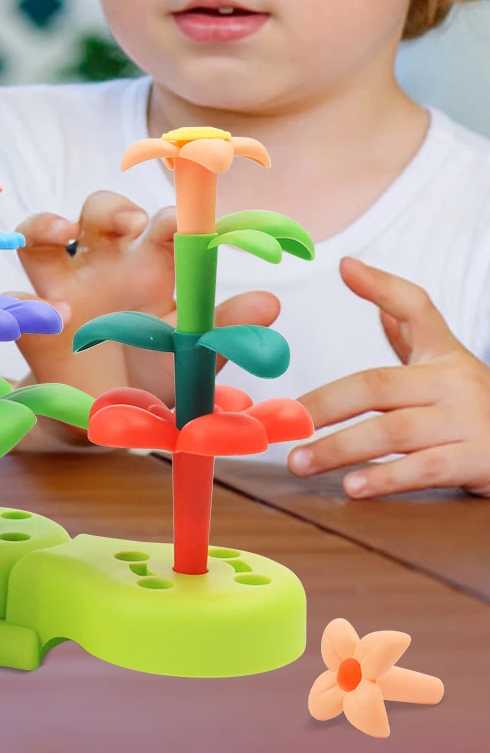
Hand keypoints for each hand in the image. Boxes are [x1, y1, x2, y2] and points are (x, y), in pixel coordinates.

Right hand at [13, 193, 278, 397]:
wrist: (111, 423)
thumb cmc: (157, 375)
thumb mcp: (196, 357)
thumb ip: (226, 330)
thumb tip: (269, 302)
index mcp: (153, 269)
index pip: (161, 226)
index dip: (174, 217)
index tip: (188, 222)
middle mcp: (106, 267)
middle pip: (99, 212)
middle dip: (113, 208)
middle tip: (132, 225)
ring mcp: (63, 290)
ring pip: (41, 234)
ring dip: (47, 223)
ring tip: (62, 233)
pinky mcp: (33, 324)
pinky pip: (15, 301)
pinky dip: (28, 304)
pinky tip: (57, 318)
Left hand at [289, 257, 489, 498]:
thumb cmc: (470, 401)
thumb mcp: (443, 357)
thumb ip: (402, 321)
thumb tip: (351, 268)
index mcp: (443, 354)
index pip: (415, 306)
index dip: (382, 285)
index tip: (346, 266)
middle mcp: (456, 383)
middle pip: (377, 386)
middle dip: (324, 405)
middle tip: (283, 423)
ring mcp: (469, 422)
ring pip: (394, 432)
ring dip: (341, 448)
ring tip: (302, 461)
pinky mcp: (479, 462)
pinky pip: (425, 469)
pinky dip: (386, 478)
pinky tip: (352, 487)